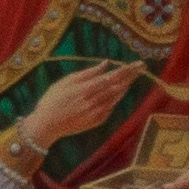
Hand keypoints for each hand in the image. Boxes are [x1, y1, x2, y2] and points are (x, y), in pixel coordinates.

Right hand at [9, 62, 145, 162]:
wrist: (46, 125)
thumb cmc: (51, 101)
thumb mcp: (64, 83)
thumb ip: (86, 74)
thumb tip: (105, 64)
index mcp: (85, 89)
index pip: (111, 77)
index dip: (125, 70)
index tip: (136, 63)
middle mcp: (93, 101)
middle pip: (117, 86)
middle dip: (130, 75)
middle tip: (142, 66)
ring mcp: (96, 112)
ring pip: (116, 97)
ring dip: (127, 86)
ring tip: (135, 76)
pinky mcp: (96, 121)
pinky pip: (111, 107)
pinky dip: (118, 98)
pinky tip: (122, 91)